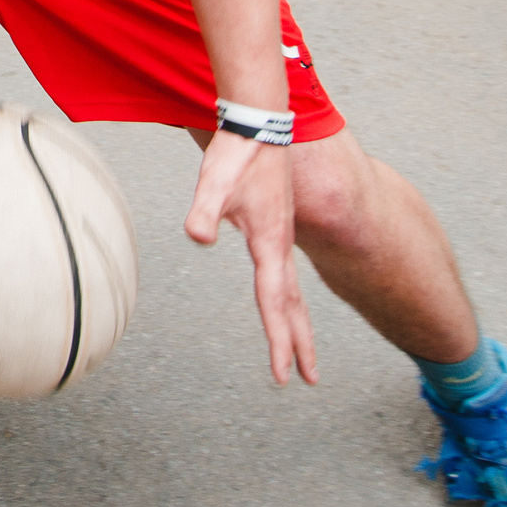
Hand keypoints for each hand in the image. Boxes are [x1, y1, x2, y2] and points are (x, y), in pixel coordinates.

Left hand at [185, 133, 317, 386]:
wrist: (257, 126)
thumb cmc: (235, 156)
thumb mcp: (214, 182)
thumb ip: (205, 210)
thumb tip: (197, 236)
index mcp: (270, 244)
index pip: (274, 302)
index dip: (279, 341)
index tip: (284, 375)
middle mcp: (280, 246)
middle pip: (292, 306)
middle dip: (300, 344)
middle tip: (309, 379)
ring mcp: (280, 238)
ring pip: (292, 291)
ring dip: (297, 324)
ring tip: (302, 351)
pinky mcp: (275, 227)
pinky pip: (284, 274)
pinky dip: (287, 298)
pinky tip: (282, 300)